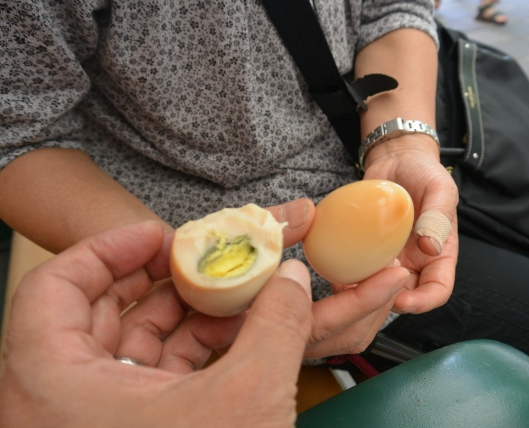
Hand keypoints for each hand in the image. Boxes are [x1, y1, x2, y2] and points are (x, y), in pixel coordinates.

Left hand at [0, 219, 312, 427]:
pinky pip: (154, 374)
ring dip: (182, 314)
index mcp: (55, 386)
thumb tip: (291, 279)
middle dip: (157, 278)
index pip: (55, 286)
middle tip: (197, 257)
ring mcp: (97, 420)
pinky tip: (232, 334)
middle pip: (98, 310)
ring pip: (131, 343)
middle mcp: (63, 400)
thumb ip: (274, 328)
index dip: (105, 249)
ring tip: (227, 293)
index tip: (154, 233)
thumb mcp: (246, 402)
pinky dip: (191, 350)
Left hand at [364, 134, 458, 314]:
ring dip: (362, 291)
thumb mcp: (440, 189)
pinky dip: (346, 274)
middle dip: (386, 302)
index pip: (437, 290)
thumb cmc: (424, 173)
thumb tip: (431, 247)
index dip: (423, 302)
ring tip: (347, 286)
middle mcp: (414, 262)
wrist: (396, 159)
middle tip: (366, 294)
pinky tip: (334, 270)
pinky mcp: (366, 250)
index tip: (402, 301)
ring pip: (377, 288)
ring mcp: (389, 258)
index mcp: (439, 255)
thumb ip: (438, 216)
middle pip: (404, 296)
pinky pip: (357, 269)